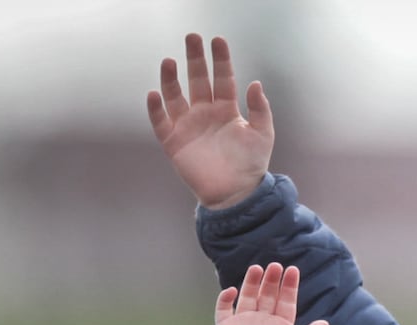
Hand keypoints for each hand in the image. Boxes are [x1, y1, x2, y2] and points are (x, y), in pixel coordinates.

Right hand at [147, 33, 272, 209]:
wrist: (236, 194)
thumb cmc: (251, 165)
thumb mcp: (263, 135)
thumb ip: (260, 109)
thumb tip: (255, 83)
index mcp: (226, 110)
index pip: (223, 79)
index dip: (220, 60)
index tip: (217, 40)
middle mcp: (205, 114)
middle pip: (197, 80)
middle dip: (194, 59)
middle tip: (192, 37)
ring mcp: (188, 126)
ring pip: (175, 96)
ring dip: (171, 79)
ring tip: (169, 61)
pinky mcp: (174, 142)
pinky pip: (160, 122)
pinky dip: (155, 109)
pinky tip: (154, 94)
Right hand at [214, 263, 327, 324]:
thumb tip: (325, 323)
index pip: (286, 301)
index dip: (289, 286)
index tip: (292, 270)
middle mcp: (263, 324)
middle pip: (267, 296)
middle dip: (272, 281)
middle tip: (276, 266)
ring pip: (247, 297)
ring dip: (251, 282)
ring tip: (258, 268)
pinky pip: (224, 309)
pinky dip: (226, 298)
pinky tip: (233, 289)